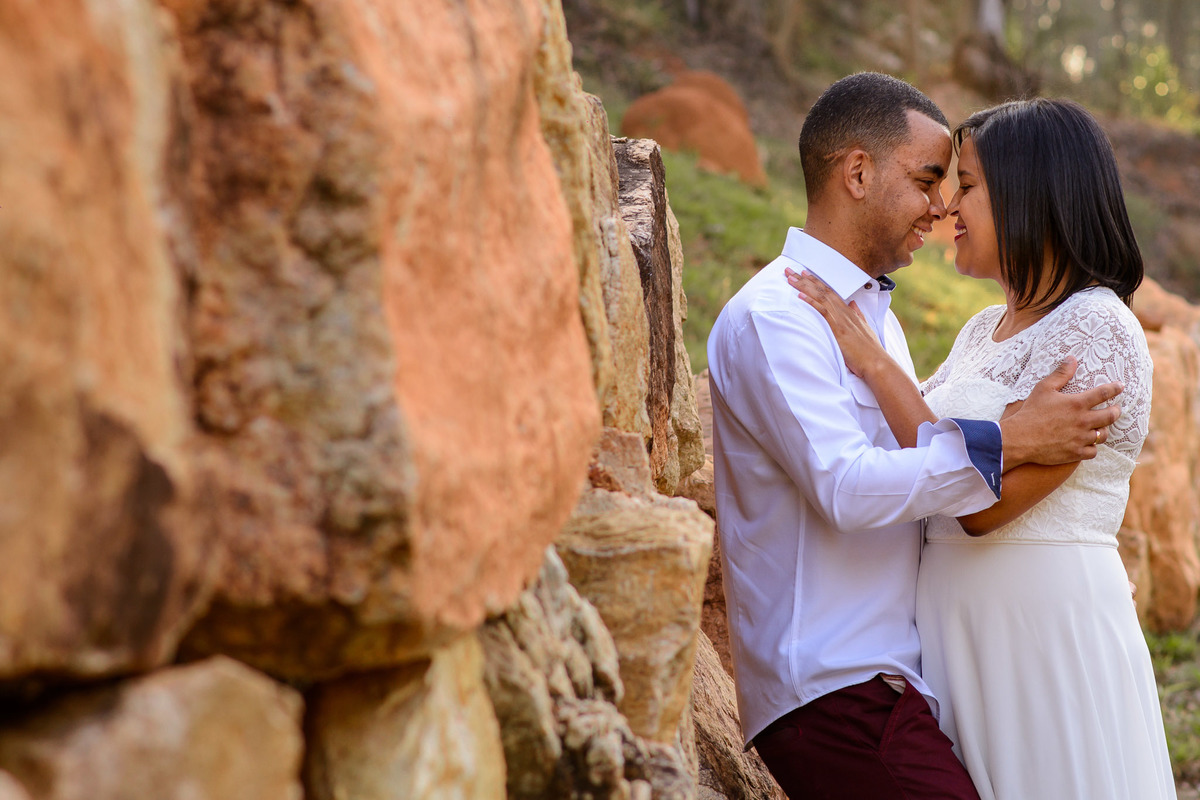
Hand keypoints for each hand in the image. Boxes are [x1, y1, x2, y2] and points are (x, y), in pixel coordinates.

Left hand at [785, 268, 890, 378]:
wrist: (876, 362)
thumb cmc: (869, 350)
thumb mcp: (865, 328)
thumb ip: (858, 315)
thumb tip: (853, 304)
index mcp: (849, 311)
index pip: (829, 292)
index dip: (816, 281)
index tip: (804, 273)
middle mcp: (844, 311)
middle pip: (822, 290)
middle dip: (804, 279)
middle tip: (789, 269)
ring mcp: (841, 319)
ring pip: (820, 297)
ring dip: (803, 286)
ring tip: (790, 277)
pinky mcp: (838, 328)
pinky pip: (822, 311)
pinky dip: (811, 302)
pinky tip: (800, 296)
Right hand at [998, 357, 1122, 466]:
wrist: (1019, 439)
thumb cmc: (1031, 412)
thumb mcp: (1043, 389)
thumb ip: (1060, 374)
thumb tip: (1072, 359)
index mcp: (1076, 404)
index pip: (1103, 393)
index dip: (1115, 388)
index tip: (1120, 386)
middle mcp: (1083, 421)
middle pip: (1110, 416)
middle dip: (1116, 411)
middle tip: (1115, 409)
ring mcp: (1080, 438)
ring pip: (1103, 435)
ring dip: (1104, 430)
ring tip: (1101, 427)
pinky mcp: (1075, 453)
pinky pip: (1093, 451)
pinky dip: (1092, 447)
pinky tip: (1088, 444)